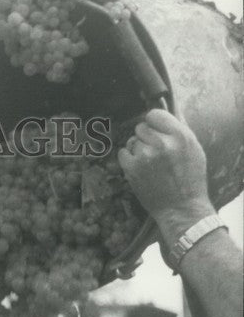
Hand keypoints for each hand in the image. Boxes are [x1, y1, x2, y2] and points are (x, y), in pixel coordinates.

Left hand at [117, 108, 214, 243]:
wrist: (181, 208)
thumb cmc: (190, 179)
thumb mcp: (194, 148)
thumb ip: (179, 129)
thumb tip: (166, 108)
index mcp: (180, 135)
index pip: (154, 114)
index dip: (153, 122)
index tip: (155, 130)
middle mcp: (162, 143)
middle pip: (141, 127)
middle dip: (146, 137)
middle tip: (154, 150)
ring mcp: (145, 157)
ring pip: (132, 141)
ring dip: (137, 149)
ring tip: (149, 163)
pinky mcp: (132, 170)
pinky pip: (123, 154)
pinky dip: (128, 159)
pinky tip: (139, 168)